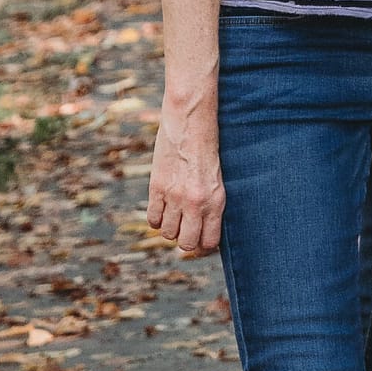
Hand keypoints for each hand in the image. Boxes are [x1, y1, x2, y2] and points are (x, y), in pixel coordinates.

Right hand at [146, 95, 225, 254]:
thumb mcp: (218, 179)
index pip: (209, 241)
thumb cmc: (210, 151)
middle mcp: (195, 203)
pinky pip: (152, 219)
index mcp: (216, 202)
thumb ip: (212, 203)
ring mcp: (174, 197)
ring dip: (171, 229)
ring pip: (167, 233)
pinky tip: (163, 210)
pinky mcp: (157, 188)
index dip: (205, 246)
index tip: (203, 241)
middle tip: (187, 233)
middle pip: (187, 243)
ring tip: (176, 218)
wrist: (191, 125)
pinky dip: (156, 219)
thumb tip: (206, 227)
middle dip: (188, 242)